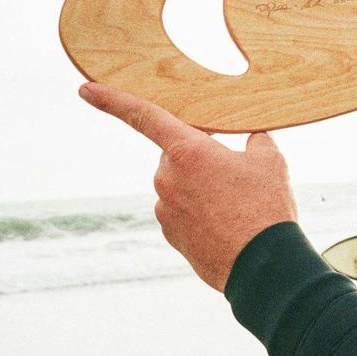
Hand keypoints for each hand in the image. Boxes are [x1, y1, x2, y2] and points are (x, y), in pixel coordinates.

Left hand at [78, 82, 296, 291]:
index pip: (145, 115)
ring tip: (236, 207)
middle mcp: (167, 178)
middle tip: (233, 175)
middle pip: (176, 155)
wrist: (263, 265)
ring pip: (179, 186)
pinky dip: (200, 215)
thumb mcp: (271, 162)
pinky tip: (227, 225)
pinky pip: (181, 213)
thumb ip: (256, 141)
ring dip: (201, 189)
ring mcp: (165, 209)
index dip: (112, 100)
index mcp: (187, 151)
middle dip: (199, 159)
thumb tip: (255, 138)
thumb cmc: (265, 208)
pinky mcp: (170, 235)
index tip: (85, 90)